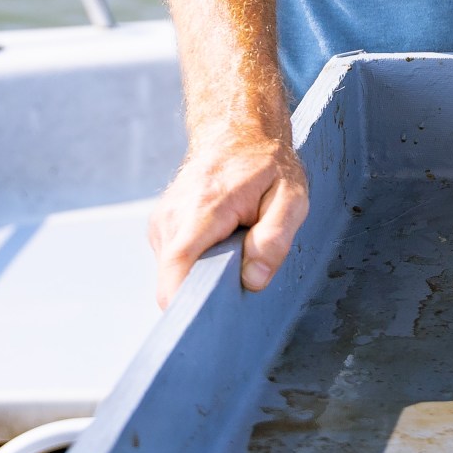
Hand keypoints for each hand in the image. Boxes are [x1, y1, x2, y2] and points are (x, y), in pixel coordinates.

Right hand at [147, 125, 308, 305]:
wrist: (235, 131)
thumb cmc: (266, 165)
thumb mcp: (291, 196)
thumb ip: (275, 238)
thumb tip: (253, 279)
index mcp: (203, 208)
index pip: (177, 265)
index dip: (187, 301)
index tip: (207, 321)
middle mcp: (173, 216)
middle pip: (174, 279)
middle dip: (205, 291)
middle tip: (241, 277)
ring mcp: (162, 222)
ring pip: (173, 274)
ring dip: (203, 275)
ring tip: (233, 250)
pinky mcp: (161, 227)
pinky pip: (174, 262)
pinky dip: (197, 264)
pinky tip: (219, 245)